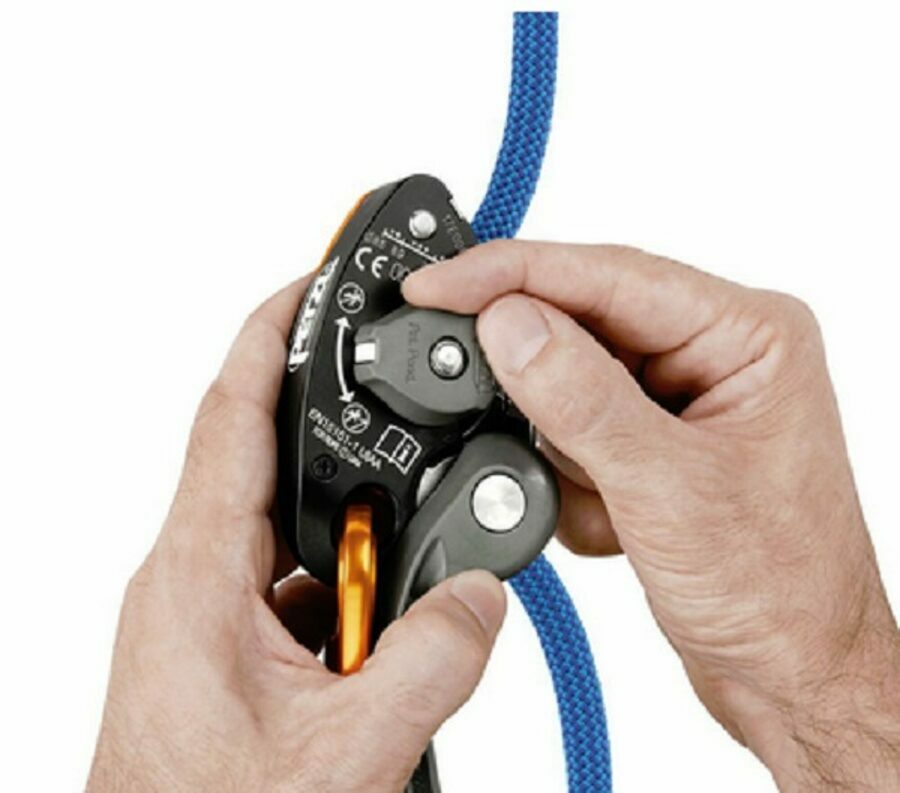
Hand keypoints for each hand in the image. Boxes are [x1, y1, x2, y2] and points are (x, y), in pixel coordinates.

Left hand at [87, 279, 505, 792]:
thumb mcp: (347, 753)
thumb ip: (432, 662)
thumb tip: (481, 595)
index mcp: (197, 574)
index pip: (230, 414)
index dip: (268, 335)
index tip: (308, 282)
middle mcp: (192, 577)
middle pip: (269, 461)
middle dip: (338, 433)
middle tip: (400, 412)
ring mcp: (206, 612)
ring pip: (290, 530)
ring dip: (351, 535)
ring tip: (400, 571)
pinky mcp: (224, 646)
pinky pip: (292, 583)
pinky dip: (343, 586)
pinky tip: (379, 630)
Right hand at [404, 241, 899, 791]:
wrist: (790, 676)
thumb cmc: (779, 592)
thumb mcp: (669, 491)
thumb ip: (581, 399)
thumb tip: (507, 325)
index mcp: (746, 335)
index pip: (607, 275)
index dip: (511, 274)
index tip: (438, 285)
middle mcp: (712, 355)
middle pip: (582, 322)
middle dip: (535, 380)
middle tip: (497, 413)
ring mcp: (678, 401)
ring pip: (567, 382)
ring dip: (562, 446)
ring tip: (604, 501)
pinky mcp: (649, 442)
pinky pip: (572, 429)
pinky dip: (570, 477)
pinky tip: (615, 520)